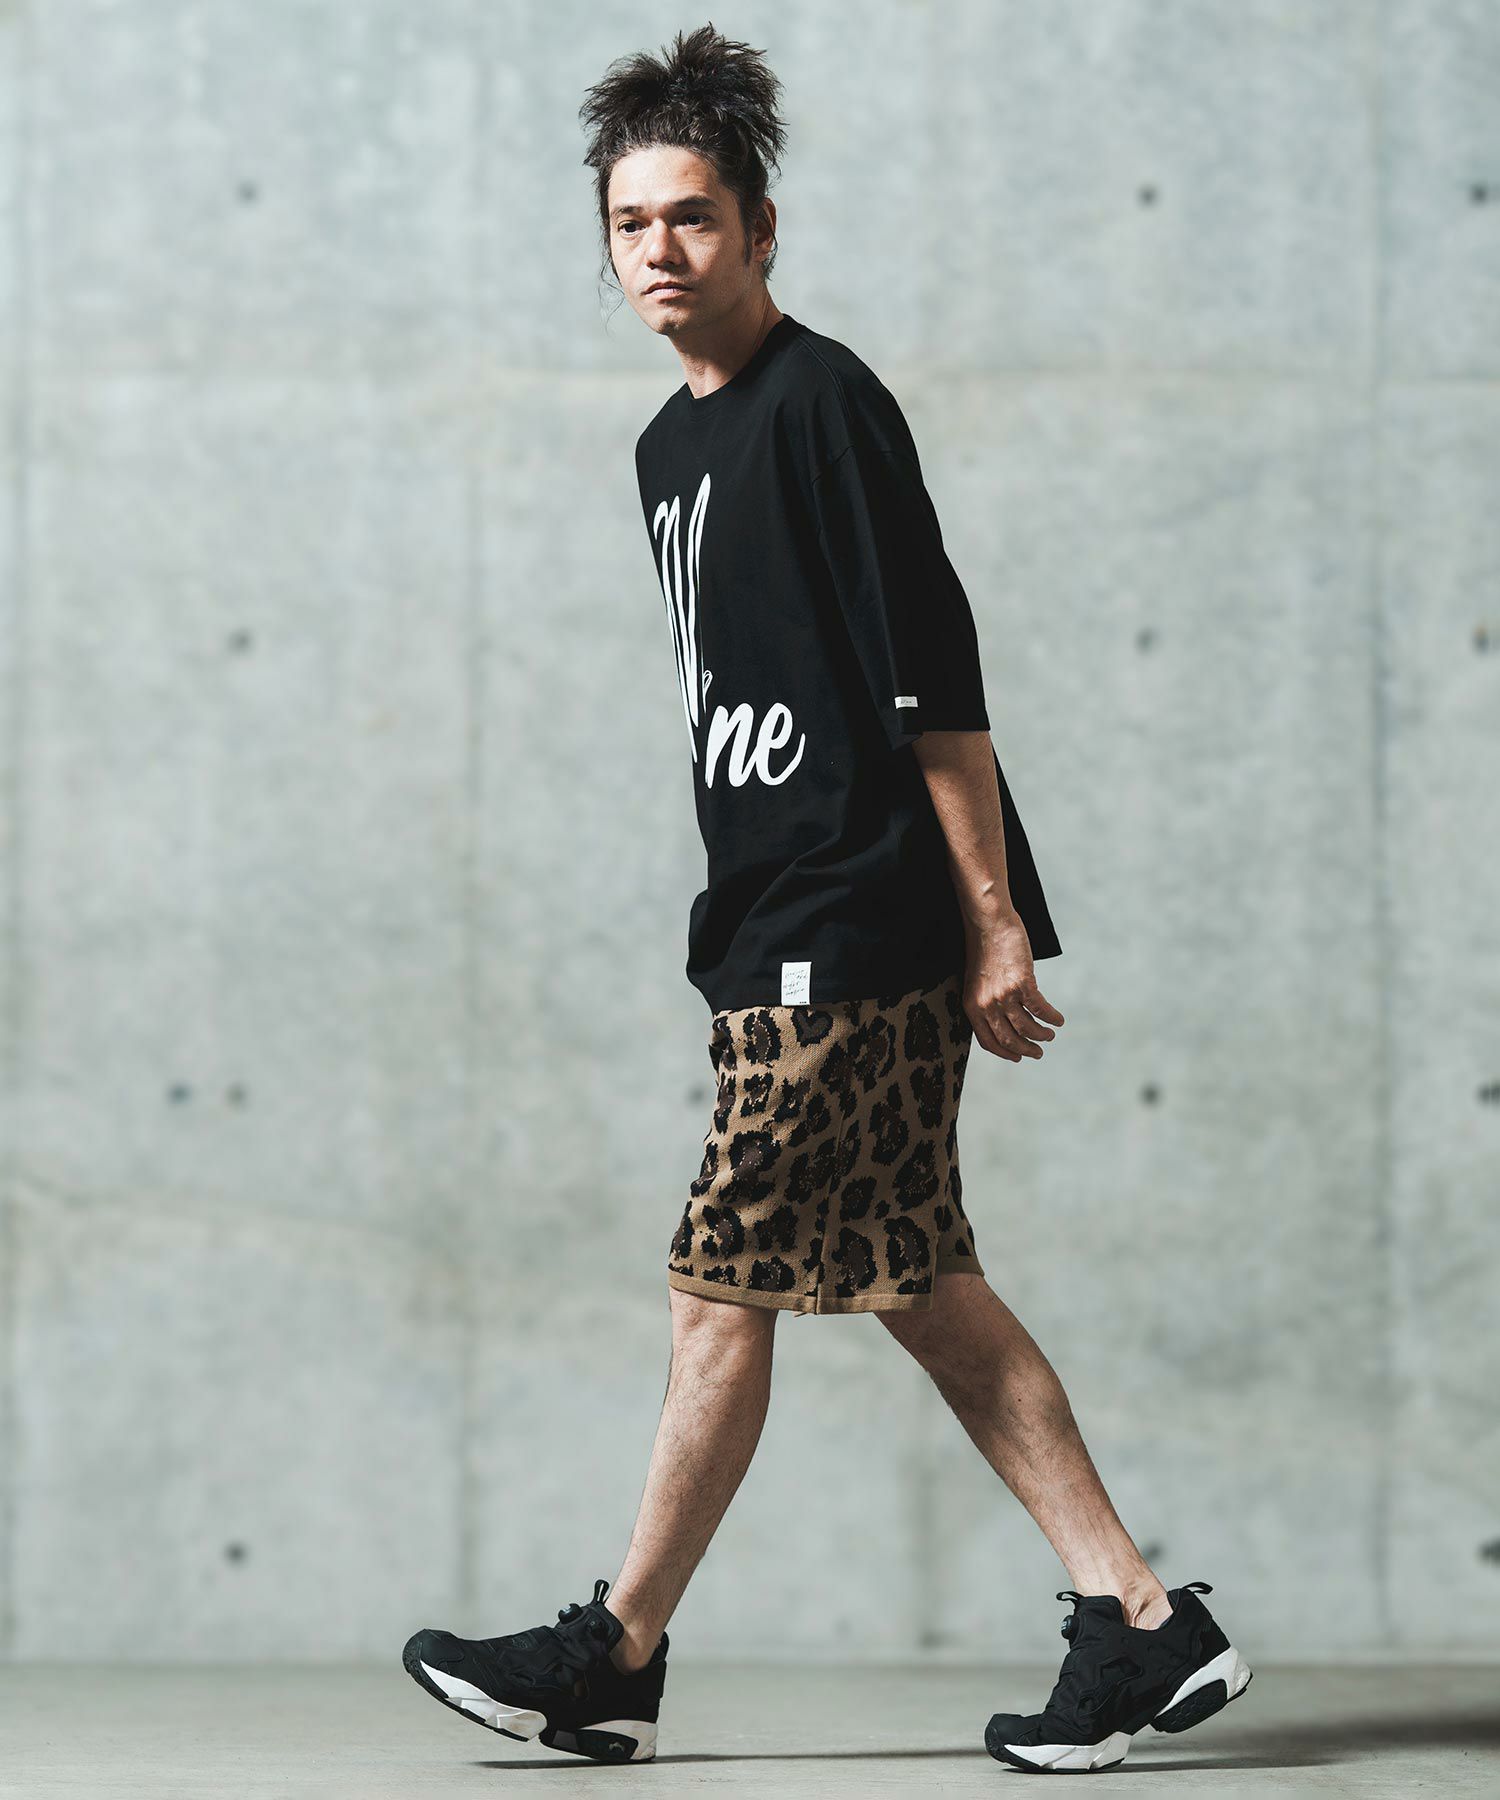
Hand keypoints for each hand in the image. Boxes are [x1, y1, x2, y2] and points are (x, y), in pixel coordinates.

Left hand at [963, 915, 1064, 1062]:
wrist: (989, 923)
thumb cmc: (983, 948)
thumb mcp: (977, 981)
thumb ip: (986, 1002)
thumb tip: (1004, 1020)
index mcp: (971, 1006)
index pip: (988, 1041)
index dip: (1005, 1053)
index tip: (1017, 1058)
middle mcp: (986, 1005)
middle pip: (1009, 1039)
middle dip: (1026, 1050)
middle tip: (1038, 1053)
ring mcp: (1003, 995)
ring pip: (1026, 1027)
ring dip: (1041, 1036)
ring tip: (1049, 1036)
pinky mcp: (1021, 983)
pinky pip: (1040, 1009)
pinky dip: (1052, 1018)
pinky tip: (1058, 1020)